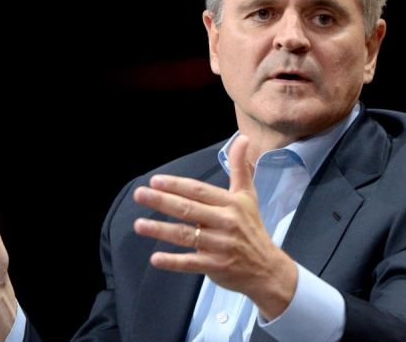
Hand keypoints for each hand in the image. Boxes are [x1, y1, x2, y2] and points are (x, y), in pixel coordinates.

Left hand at [133, 135, 297, 318]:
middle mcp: (226, 223)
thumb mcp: (248, 196)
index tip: (156, 180)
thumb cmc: (251, 228)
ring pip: (186, 235)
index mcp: (231, 204)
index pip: (199, 191)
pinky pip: (191, 263)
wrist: (267, 267)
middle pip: (189, 210)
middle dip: (162, 201)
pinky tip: (155, 258)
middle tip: (140, 194)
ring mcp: (220, 246)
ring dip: (161, 230)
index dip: (177, 185)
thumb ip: (240, 167)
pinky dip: (173, 261)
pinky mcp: (216, 266)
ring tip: (139, 224)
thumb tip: (243, 138)